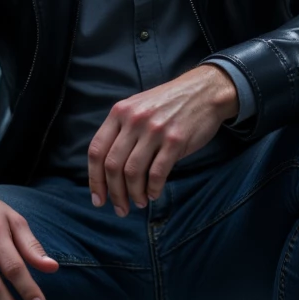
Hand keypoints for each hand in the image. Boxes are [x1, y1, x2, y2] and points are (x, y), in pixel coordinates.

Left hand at [88, 64, 238, 215]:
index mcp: (119, 112)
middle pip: (113, 166)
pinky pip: (157, 173)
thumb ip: (121, 130)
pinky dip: (153, 189)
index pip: (97, 151)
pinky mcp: (175, 141)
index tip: (97, 199)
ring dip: (134, 194)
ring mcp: (154, 130)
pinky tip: (154, 193)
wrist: (204, 91)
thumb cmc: (169, 103)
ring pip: (133, 172)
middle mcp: (134, 120)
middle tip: (120, 208)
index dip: (94, 179)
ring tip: (139, 202)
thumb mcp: (137, 107)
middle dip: (114, 193)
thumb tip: (107, 170)